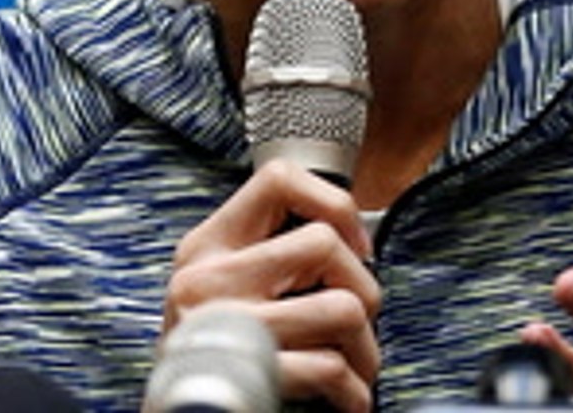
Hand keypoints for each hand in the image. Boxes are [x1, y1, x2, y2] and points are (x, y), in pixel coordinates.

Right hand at [163, 160, 381, 412]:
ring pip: (341, 307)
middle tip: (358, 318)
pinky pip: (329, 367)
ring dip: (365, 344)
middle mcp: (208, 279)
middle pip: (324, 245)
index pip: (278, 181)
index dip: (334, 203)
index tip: (354, 245)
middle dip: (363, 286)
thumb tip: (356, 239)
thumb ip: (268, 250)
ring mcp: (226, 327)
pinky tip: (348, 395)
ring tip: (357, 361)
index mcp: (206, 245)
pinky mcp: (245, 377)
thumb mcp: (222, 283)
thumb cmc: (213, 349)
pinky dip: (354, 389)